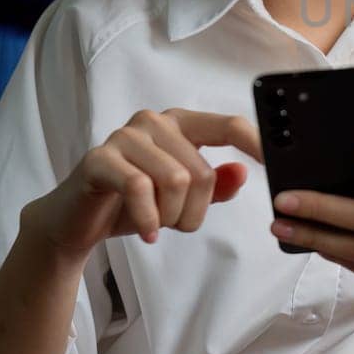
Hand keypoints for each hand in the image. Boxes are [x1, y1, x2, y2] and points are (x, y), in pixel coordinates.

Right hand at [23, 108, 262, 258]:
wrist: (76, 221)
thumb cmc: (132, 204)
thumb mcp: (181, 199)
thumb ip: (215, 185)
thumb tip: (244, 172)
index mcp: (181, 124)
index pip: (229, 125)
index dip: (256, 143)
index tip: (278, 163)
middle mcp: (155, 122)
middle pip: (203, 171)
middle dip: (194, 212)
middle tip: (175, 223)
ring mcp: (126, 136)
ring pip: (176, 181)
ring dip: (171, 217)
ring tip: (157, 224)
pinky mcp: (100, 158)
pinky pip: (140, 188)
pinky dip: (149, 219)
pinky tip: (146, 231)